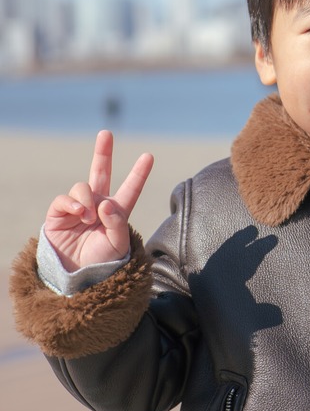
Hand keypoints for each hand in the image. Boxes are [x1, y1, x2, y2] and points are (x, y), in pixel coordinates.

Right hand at [43, 130, 152, 271]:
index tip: (149, 156)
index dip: (139, 173)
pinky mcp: (59, 213)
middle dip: (103, 152)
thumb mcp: (118, 244)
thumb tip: (105, 202)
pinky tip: (79, 214)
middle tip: (105, 133)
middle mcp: (98, 204)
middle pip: (101, 173)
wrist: (77, 276)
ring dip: (87, 199)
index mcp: (118, 211)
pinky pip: (65, 199)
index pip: (131, 189)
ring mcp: (78, 207)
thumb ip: (117, 223)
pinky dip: (73, 204)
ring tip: (88, 218)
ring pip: (83, 186)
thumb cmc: (102, 261)